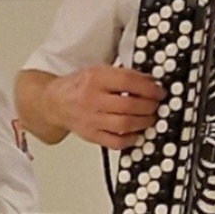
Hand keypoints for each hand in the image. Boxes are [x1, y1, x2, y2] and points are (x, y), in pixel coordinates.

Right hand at [48, 65, 164, 149]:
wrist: (55, 102)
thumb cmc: (79, 86)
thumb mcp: (99, 71)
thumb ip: (123, 75)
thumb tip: (150, 82)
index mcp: (95, 78)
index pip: (128, 81)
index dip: (149, 87)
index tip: (158, 91)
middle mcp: (92, 99)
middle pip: (129, 105)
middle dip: (149, 106)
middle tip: (156, 105)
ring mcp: (91, 119)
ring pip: (124, 124)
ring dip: (143, 122)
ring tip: (149, 118)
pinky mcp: (91, 135)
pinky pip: (115, 142)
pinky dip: (130, 139)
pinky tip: (136, 133)